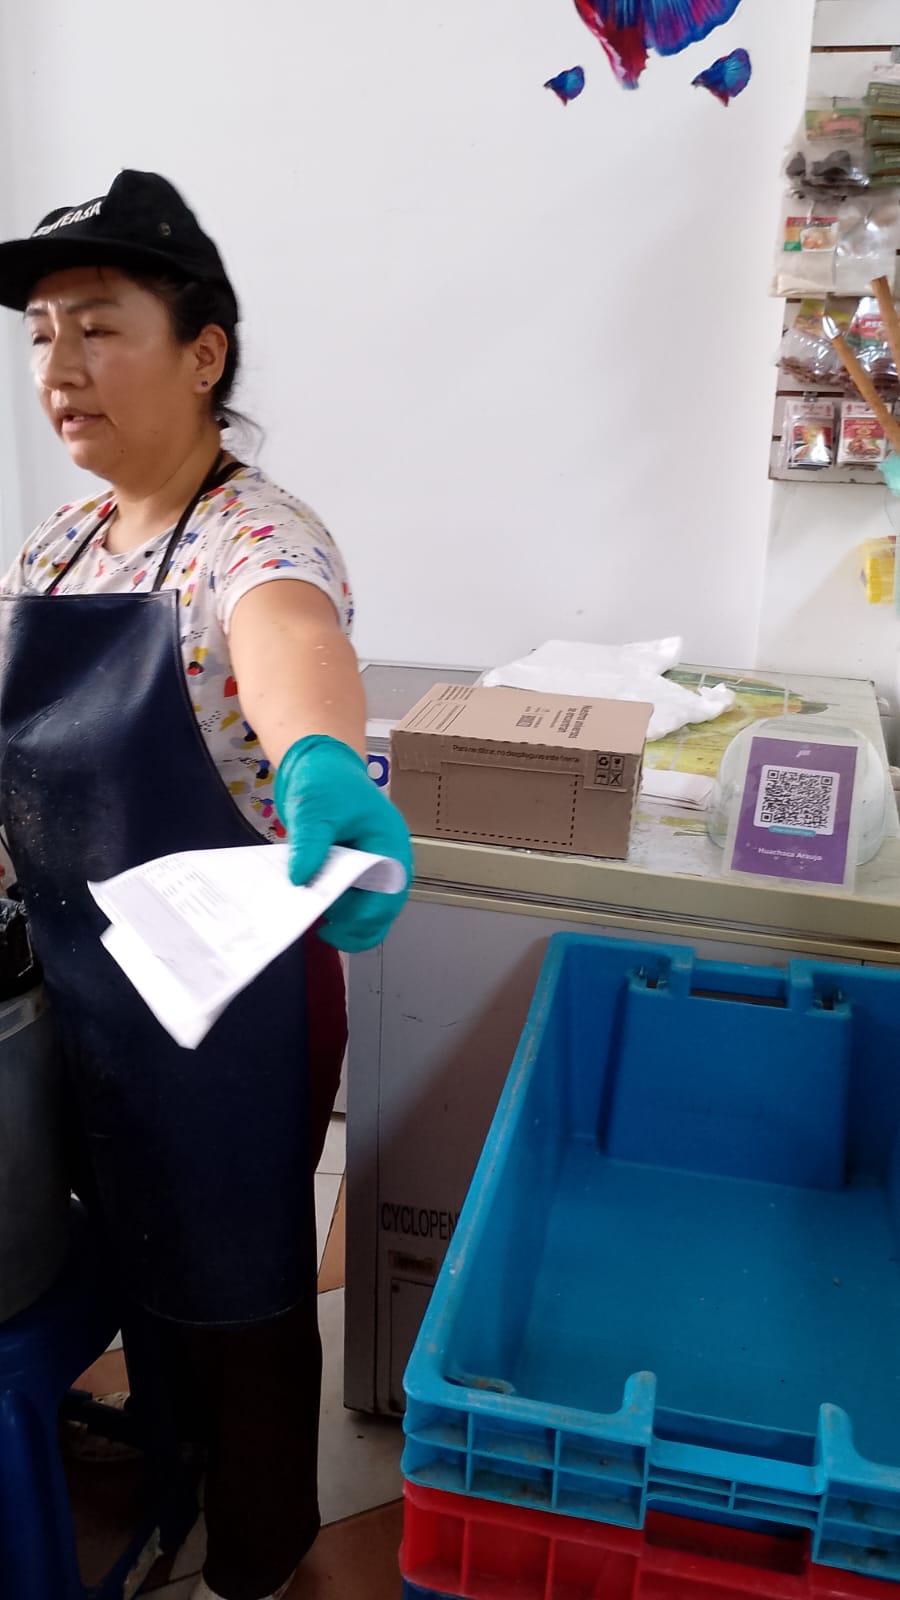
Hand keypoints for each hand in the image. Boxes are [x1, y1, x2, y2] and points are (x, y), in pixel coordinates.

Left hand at [274, 735, 411, 951]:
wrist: (322, 766)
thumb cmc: (327, 781)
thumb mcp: (314, 808)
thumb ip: (310, 843)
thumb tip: (300, 880)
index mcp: (391, 845)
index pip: (388, 895)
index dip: (361, 914)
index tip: (327, 919)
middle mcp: (390, 864)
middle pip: (383, 912)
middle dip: (354, 927)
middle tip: (319, 929)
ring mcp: (375, 871)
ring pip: (371, 914)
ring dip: (347, 924)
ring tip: (315, 922)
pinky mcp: (357, 875)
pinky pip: (354, 905)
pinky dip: (337, 913)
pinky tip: (314, 910)